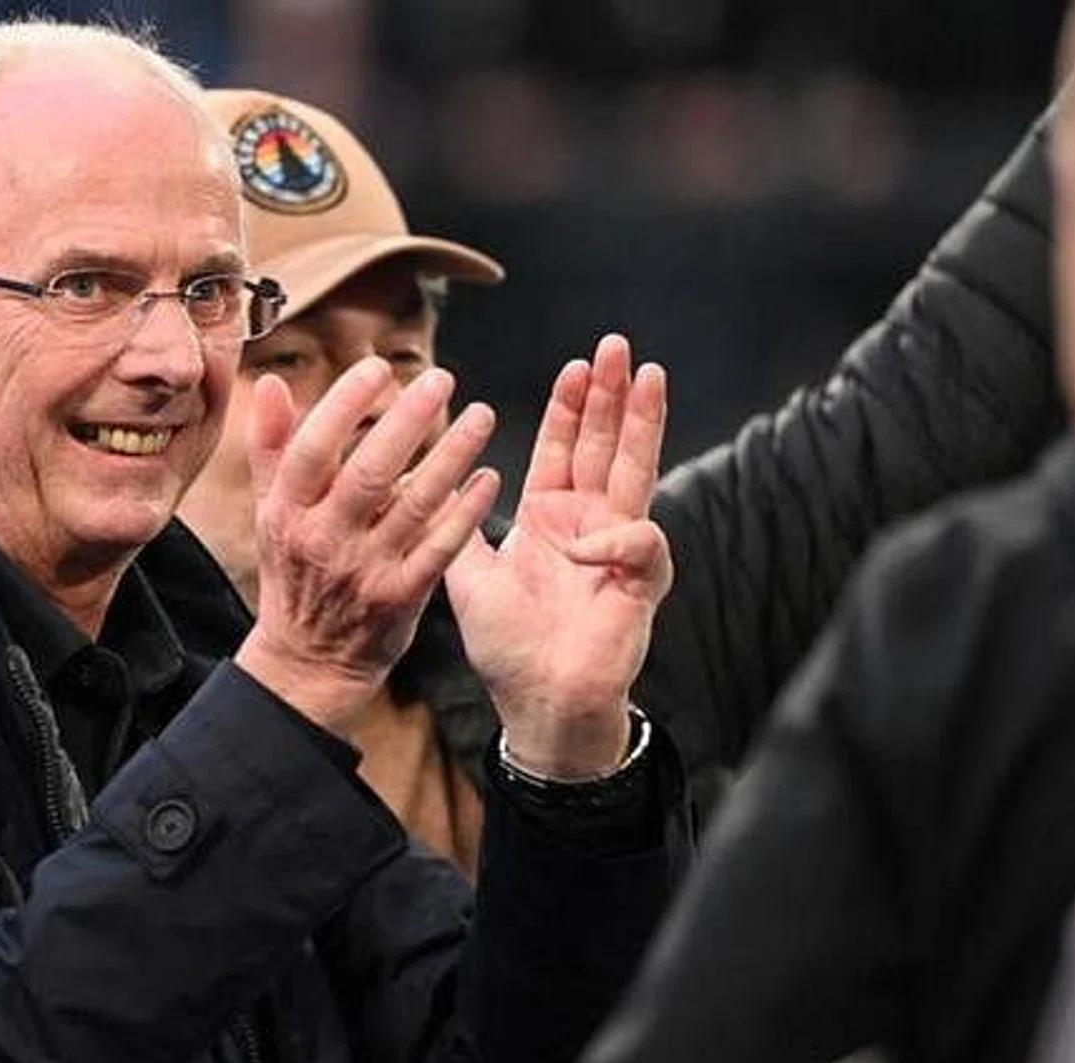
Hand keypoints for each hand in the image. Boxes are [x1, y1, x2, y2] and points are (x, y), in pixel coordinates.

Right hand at [234, 358, 500, 737]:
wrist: (309, 660)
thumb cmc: (294, 573)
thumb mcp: (269, 512)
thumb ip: (271, 446)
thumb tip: (272, 384)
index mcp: (287, 513)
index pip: (313, 449)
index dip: (345, 404)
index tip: (377, 368)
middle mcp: (323, 540)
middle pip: (368, 471)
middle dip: (409, 420)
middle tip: (442, 379)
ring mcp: (364, 571)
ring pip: (415, 504)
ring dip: (453, 455)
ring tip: (481, 416)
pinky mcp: (401, 597)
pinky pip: (441, 547)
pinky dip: (467, 510)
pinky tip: (487, 476)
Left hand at [445, 334, 671, 777]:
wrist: (536, 704)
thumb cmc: (508, 647)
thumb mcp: (467, 576)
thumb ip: (457, 527)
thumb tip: (426, 484)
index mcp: (550, 517)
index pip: (564, 449)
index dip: (570, 407)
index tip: (574, 365)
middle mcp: (589, 523)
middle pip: (605, 445)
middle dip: (612, 394)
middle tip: (616, 345)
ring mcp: (618, 549)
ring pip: (637, 471)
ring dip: (643, 423)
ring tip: (648, 374)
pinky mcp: (639, 583)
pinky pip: (640, 543)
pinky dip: (616, 538)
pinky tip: (587, 545)